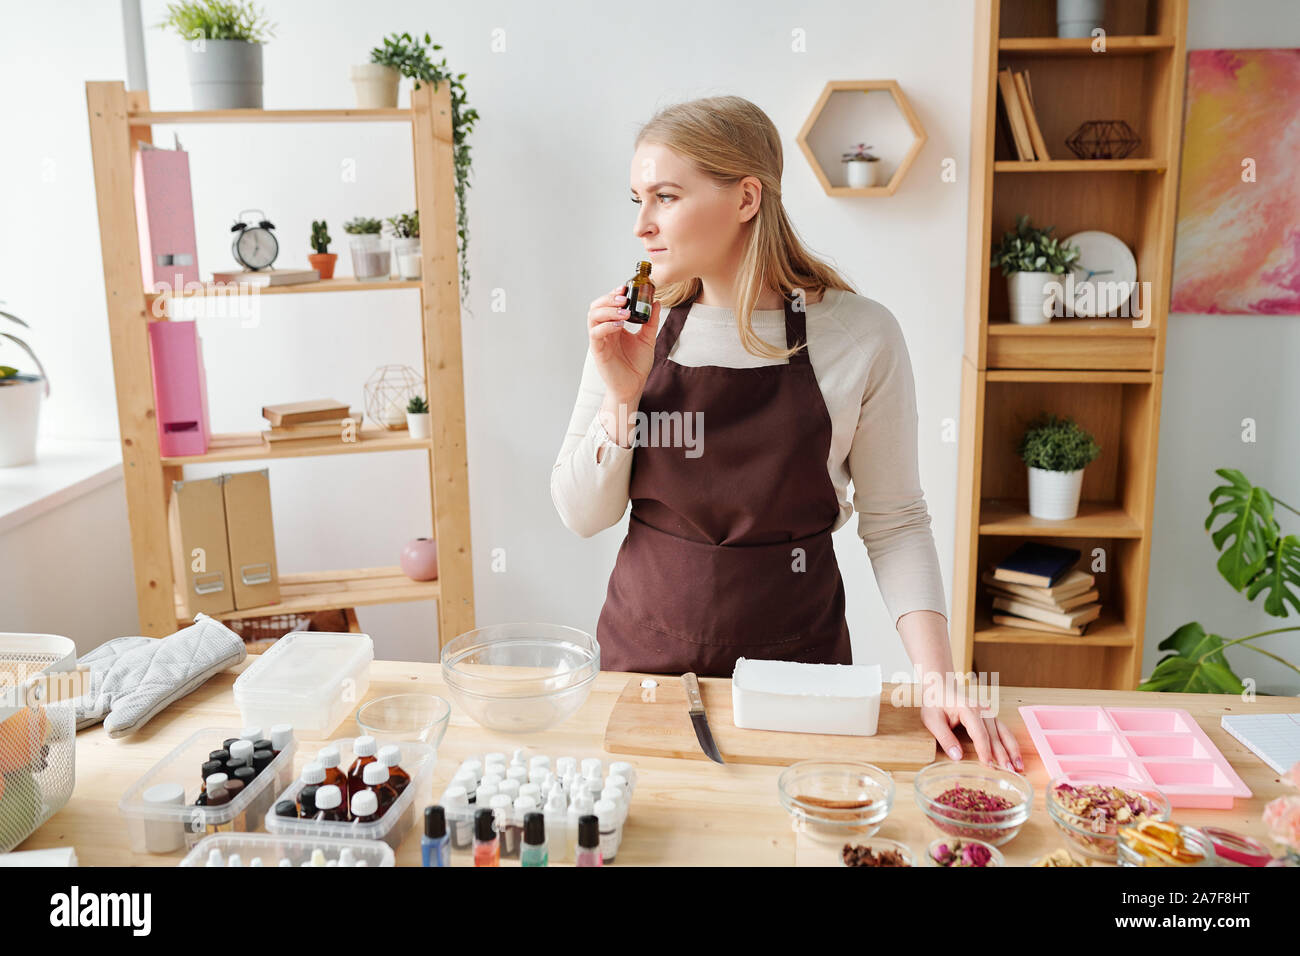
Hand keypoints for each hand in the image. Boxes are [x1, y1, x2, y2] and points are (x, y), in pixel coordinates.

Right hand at [587, 283, 661, 402]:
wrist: (633, 386)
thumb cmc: (636, 365)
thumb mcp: (647, 339)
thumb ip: (650, 321)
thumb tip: (655, 301)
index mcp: (614, 326)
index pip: (607, 304)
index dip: (614, 294)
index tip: (626, 287)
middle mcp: (604, 331)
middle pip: (596, 307)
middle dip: (608, 299)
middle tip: (624, 297)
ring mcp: (600, 340)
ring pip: (593, 317)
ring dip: (608, 310)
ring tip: (625, 311)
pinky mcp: (598, 351)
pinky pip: (596, 334)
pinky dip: (606, 326)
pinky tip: (619, 325)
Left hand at [921, 703, 1023, 772]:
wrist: (940, 687)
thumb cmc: (935, 703)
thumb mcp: (932, 721)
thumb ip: (945, 738)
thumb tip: (957, 757)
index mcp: (968, 709)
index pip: (980, 734)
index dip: (985, 751)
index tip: (989, 765)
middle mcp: (982, 710)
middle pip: (995, 735)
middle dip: (1004, 754)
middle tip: (1010, 771)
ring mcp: (988, 712)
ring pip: (1004, 732)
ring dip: (1012, 749)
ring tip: (1018, 766)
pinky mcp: (989, 716)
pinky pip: (1003, 730)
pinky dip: (1010, 743)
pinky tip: (1015, 754)